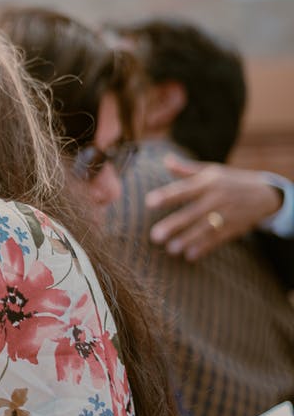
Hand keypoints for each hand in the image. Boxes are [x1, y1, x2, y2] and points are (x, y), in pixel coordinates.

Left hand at [145, 154, 283, 260]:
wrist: (266, 194)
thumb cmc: (230, 181)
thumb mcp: (211, 171)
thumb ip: (186, 169)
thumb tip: (165, 160)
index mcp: (207, 182)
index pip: (183, 189)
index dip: (167, 196)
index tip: (149, 202)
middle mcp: (216, 198)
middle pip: (192, 213)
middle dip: (174, 225)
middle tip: (154, 236)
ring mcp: (227, 214)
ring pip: (204, 229)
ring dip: (187, 240)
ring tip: (171, 250)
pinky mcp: (234, 228)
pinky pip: (217, 239)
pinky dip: (204, 247)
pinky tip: (190, 256)